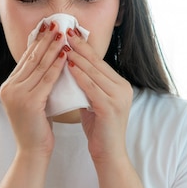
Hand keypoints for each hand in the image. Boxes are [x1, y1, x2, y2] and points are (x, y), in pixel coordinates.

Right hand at [0, 22, 67, 155]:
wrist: (32, 151)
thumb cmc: (36, 128)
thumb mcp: (33, 100)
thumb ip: (36, 83)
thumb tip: (49, 62)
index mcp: (8, 86)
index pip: (25, 59)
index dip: (38, 42)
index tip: (49, 28)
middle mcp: (9, 88)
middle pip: (31, 58)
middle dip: (45, 39)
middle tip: (57, 23)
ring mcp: (17, 94)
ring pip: (39, 66)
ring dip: (53, 48)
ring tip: (63, 34)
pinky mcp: (29, 102)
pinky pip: (46, 79)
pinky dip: (57, 66)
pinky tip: (65, 55)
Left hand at [65, 28, 132, 162]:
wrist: (109, 155)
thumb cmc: (98, 130)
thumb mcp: (93, 102)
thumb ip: (87, 86)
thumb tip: (71, 67)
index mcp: (120, 85)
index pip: (99, 61)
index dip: (84, 46)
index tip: (70, 33)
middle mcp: (122, 88)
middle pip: (97, 63)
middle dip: (80, 46)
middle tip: (65, 31)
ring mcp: (118, 97)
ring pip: (94, 72)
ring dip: (78, 57)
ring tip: (63, 44)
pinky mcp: (110, 107)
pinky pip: (92, 87)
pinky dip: (79, 75)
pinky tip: (68, 66)